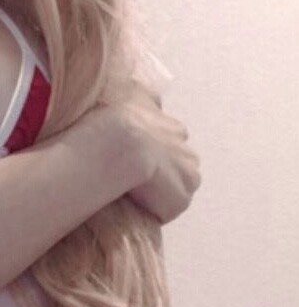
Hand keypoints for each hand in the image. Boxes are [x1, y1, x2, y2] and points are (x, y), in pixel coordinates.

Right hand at [115, 81, 201, 224]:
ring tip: (131, 194)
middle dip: (159, 178)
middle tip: (131, 182)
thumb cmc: (117, 121)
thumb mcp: (134, 95)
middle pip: (176, 172)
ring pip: (172, 193)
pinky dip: (150, 211)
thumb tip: (152, 96)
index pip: (168, 149)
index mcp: (176, 130)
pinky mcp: (180, 200)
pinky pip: (164, 211)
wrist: (119, 144)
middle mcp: (189, 153)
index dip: (150, 158)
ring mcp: (188, 178)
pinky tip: (132, 202)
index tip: (132, 162)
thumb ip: (145, 97)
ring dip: (156, 196)